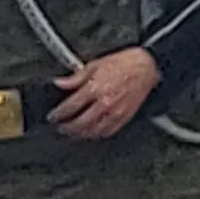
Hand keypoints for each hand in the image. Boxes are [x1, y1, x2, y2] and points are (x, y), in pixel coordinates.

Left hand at [47, 46, 161, 140]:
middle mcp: (104, 103)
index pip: (70, 107)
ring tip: (72, 133)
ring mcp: (115, 112)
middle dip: (67, 128)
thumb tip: (59, 83)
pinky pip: (108, 131)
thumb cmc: (123, 64)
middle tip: (59, 127)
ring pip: (93, 130)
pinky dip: (97, 135)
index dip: (58, 115)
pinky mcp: (125, 117)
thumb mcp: (94, 65)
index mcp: (94, 88)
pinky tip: (91, 133)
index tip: (52, 117)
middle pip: (80, 123)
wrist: (147, 67)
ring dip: (80, 134)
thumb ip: (75, 78)